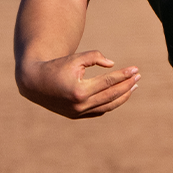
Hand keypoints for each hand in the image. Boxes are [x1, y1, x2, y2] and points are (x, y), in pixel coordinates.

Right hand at [18, 50, 140, 118]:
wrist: (34, 82)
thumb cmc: (55, 67)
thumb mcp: (74, 58)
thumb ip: (94, 57)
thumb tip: (112, 64)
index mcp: (79, 91)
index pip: (108, 82)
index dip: (124, 75)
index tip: (136, 69)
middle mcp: (80, 105)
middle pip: (111, 95)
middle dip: (127, 85)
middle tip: (138, 76)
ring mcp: (78, 113)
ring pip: (107, 106)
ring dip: (122, 97)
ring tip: (133, 86)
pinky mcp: (76, 116)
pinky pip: (99, 111)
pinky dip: (110, 104)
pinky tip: (119, 95)